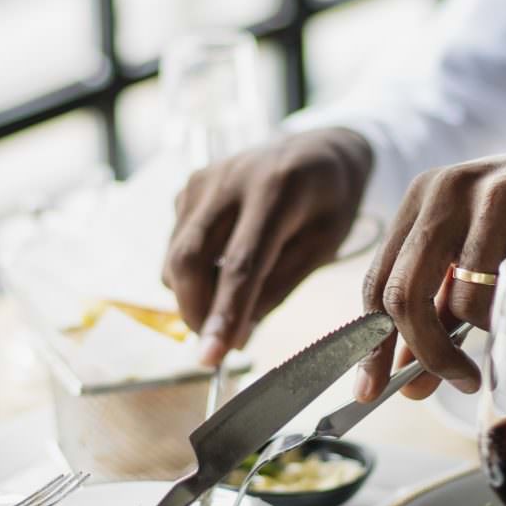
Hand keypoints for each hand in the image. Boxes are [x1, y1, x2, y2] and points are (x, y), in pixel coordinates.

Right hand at [162, 127, 373, 364]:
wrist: (320, 147)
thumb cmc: (331, 201)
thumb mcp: (324, 245)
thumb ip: (280, 287)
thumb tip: (237, 336)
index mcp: (276, 190)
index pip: (240, 264)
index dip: (224, 314)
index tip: (211, 359)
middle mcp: (230, 179)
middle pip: (188, 259)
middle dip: (195, 312)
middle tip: (218, 343)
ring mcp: (204, 180)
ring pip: (175, 256)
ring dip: (193, 295)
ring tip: (230, 303)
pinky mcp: (189, 186)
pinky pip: (176, 243)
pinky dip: (192, 272)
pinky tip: (223, 268)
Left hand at [357, 141, 505, 400]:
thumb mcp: (479, 253)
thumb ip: (439, 307)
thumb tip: (407, 378)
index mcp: (424, 197)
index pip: (378, 281)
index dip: (371, 344)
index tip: (371, 391)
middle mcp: (450, 190)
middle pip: (405, 295)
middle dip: (427, 354)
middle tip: (457, 381)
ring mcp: (497, 198)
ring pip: (468, 304)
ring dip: (499, 322)